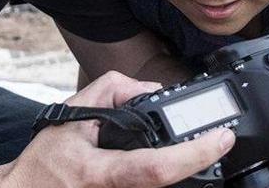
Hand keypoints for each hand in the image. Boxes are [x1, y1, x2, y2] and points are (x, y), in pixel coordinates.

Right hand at [7, 71, 235, 187]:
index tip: (222, 138)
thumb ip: (113, 91)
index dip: (195, 154)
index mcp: (102, 172)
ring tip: (196, 149)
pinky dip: (167, 174)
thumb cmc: (45, 162)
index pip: (158, 167)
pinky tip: (175, 160)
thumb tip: (152, 90)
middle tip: (217, 140)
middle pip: (173, 184)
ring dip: (186, 168)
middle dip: (200, 160)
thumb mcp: (71, 114)